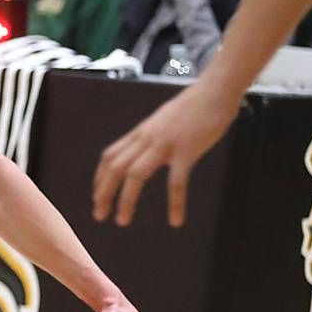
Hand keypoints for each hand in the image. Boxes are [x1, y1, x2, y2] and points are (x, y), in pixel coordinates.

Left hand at [92, 76, 238, 226]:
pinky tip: (176, 220)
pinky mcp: (187, 151)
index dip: (100, 178)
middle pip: (115, 167)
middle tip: (99, 215)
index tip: (97, 196)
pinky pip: (176, 182)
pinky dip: (175, 203)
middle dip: (103, 193)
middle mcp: (146, 138)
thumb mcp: (163, 121)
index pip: (110, 156)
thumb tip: (145, 151)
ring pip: (136, 175)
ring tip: (121, 221)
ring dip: (126, 200)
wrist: (215, 90)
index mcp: (140, 132)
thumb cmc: (193, 106)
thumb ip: (151, 137)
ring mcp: (165, 144)